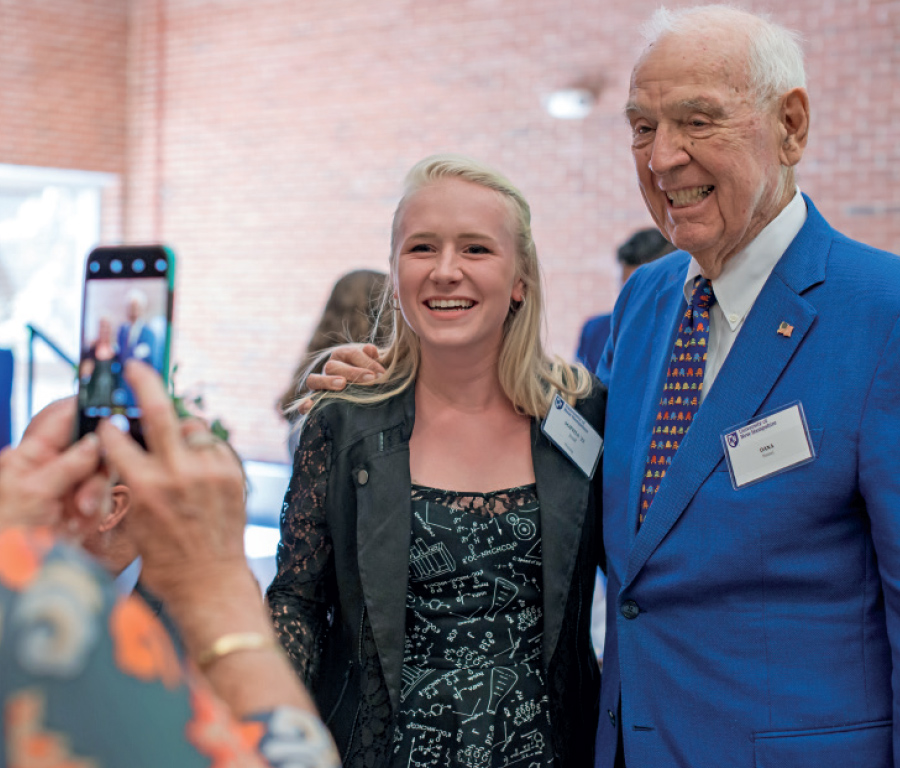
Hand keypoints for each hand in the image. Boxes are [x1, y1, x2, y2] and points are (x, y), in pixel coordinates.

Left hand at [0, 399, 105, 531]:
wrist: (15, 574)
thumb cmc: (8, 531)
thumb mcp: (34, 494)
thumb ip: (68, 465)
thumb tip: (95, 440)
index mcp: (34, 453)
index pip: (65, 418)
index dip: (89, 413)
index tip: (111, 420)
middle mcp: (54, 465)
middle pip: (93, 450)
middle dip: (94, 475)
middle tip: (85, 499)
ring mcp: (68, 485)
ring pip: (102, 477)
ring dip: (95, 500)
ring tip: (77, 518)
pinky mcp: (80, 505)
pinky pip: (104, 501)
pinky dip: (95, 516)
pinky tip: (76, 527)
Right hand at [97, 361, 247, 607]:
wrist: (211, 582)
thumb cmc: (166, 560)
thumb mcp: (131, 521)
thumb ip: (130, 480)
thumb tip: (128, 447)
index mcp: (145, 487)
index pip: (119, 438)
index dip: (110, 428)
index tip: (108, 421)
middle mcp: (178, 474)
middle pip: (160, 410)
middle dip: (144, 381)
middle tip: (136, 366)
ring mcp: (210, 471)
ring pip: (193, 425)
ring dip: (181, 428)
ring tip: (177, 444)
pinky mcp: (233, 473)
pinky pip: (215, 444)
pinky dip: (204, 447)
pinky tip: (198, 464)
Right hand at [304, 343, 384, 397]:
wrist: (360, 390)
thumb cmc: (370, 376)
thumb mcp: (373, 365)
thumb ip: (372, 359)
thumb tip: (371, 350)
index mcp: (343, 355)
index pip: (352, 354)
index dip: (368, 362)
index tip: (382, 374)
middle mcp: (329, 368)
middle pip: (333, 366)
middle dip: (353, 372)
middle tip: (371, 379)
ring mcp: (319, 385)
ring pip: (314, 380)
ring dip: (327, 381)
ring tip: (342, 384)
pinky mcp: (314, 401)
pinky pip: (303, 403)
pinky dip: (305, 405)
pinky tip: (310, 406)